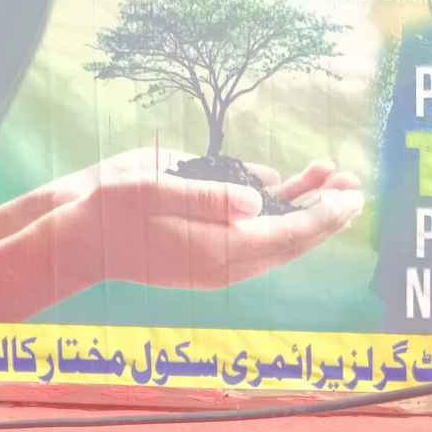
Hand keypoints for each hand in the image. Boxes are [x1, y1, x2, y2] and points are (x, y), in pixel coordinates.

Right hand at [59, 151, 363, 294]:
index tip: (353, 196)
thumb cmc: (112, 211)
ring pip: (272, 232)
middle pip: (290, 239)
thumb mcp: (157, 189)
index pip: (288, 236)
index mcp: (220, 252)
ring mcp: (215, 252)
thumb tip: (261, 196)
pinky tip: (287, 181)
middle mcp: (225, 258)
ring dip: (302, 202)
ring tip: (329, 173)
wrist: (76, 234)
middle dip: (324, 212)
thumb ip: (210, 195)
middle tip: (354, 185)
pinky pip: (249, 227)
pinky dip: (272, 203)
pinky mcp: (204, 241)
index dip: (325, 216)